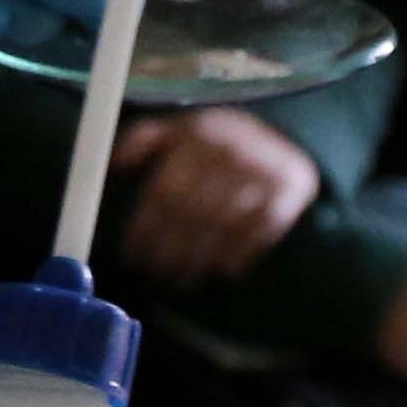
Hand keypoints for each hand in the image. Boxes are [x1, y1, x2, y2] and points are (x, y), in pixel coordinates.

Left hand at [111, 109, 321, 286]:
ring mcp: (265, 170)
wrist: (287, 134)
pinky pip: (261, 230)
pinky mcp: (291, 189)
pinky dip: (240, 254)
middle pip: (192, 214)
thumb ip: (144, 138)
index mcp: (200, 136)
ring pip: (224, 227)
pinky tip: (222, 270)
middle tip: (155, 274)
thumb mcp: (182, 127)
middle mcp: (233, 151)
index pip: (165, 191)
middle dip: (169, 251)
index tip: (132, 254)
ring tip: (182, 279)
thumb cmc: (220, 140)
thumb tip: (114, 163)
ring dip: (199, 259)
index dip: (145, 228)